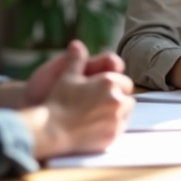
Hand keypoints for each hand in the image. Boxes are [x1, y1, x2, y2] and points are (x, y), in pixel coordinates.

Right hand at [28, 41, 135, 156]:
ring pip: (126, 113)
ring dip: (118, 112)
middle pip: (128, 98)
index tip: (102, 90)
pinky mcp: (113, 136)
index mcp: (109, 83)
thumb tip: (76, 44)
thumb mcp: (66, 76)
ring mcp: (117, 120)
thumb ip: (76, 60)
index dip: (115, 85)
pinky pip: (121, 128)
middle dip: (118, 98)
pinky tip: (98, 125)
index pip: (125, 82)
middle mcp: (117, 100)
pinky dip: (114, 126)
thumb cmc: (58, 102)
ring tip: (100, 114)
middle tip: (101, 103)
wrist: (51, 130)